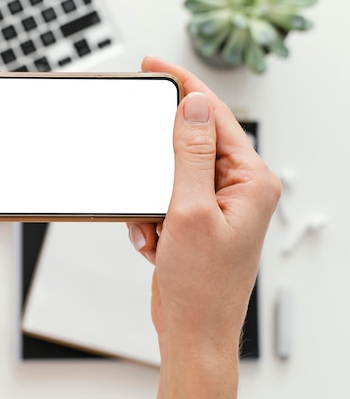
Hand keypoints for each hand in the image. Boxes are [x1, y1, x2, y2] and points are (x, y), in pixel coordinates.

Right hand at [127, 57, 280, 398]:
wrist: (192, 331)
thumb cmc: (202, 286)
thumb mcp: (189, 211)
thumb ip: (191, 153)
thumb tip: (193, 105)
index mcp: (249, 180)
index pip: (215, 116)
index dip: (184, 87)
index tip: (155, 67)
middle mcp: (236, 189)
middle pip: (190, 145)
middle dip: (159, 164)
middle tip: (148, 183)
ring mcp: (214, 205)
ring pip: (168, 174)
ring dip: (152, 202)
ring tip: (156, 233)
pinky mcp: (194, 220)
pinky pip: (162, 199)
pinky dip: (150, 219)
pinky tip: (156, 245)